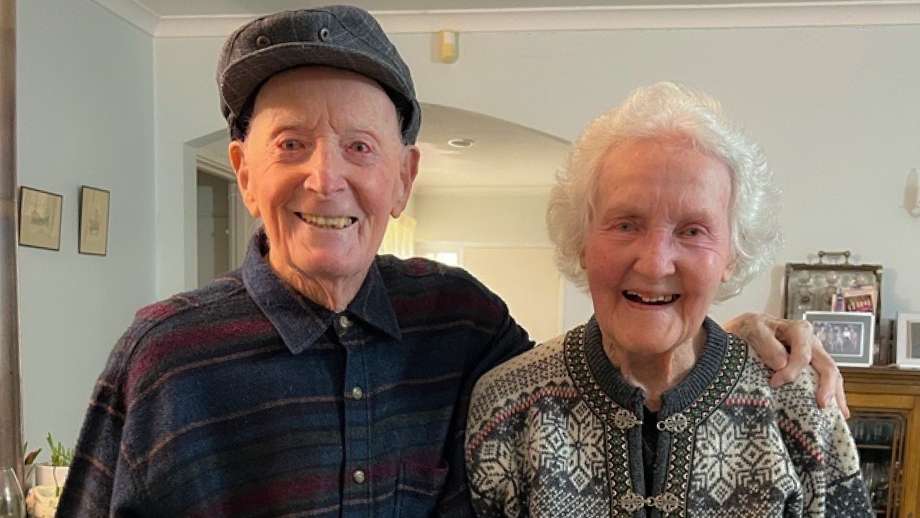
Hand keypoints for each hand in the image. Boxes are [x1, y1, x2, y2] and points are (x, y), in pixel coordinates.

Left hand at [724, 312, 848, 417]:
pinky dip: (833, 396)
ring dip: (835, 395)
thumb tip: (782, 363)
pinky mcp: (811, 368)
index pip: (803, 354)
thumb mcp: (752, 328)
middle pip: (827, 365)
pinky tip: (838, 413)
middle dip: (827, 386)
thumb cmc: (750, 329)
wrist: (743, 331)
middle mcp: (811, 343)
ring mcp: (814, 356)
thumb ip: (766, 343)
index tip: (775, 383)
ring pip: (832, 375)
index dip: (791, 370)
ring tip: (838, 415)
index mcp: (799, 330)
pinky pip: (825, 382)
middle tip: (821, 404)